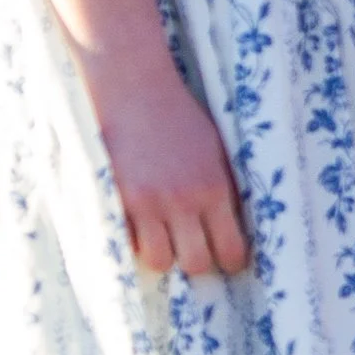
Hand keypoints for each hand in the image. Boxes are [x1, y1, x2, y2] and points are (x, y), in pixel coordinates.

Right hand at [81, 48, 249, 278]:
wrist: (135, 89)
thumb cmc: (180, 117)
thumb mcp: (217, 150)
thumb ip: (226, 189)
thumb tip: (236, 229)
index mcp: (216, 188)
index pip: (232, 250)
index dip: (231, 261)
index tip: (227, 259)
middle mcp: (184, 201)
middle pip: (197, 265)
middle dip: (197, 262)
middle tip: (193, 250)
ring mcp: (148, 203)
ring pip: (161, 261)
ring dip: (163, 254)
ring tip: (163, 237)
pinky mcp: (117, 200)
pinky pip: (128, 243)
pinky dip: (133, 240)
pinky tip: (138, 223)